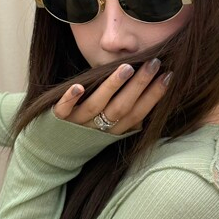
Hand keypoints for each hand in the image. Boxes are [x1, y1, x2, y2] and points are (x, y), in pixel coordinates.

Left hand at [52, 59, 172, 134]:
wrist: (49, 156)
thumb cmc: (83, 136)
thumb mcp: (108, 130)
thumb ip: (125, 115)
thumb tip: (151, 94)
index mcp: (112, 132)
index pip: (137, 113)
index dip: (154, 96)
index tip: (168, 75)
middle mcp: (97, 130)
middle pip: (121, 107)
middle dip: (139, 85)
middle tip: (154, 63)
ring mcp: (76, 125)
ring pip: (96, 106)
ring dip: (112, 87)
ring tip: (127, 68)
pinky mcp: (56, 121)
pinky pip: (63, 111)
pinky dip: (70, 99)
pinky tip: (78, 86)